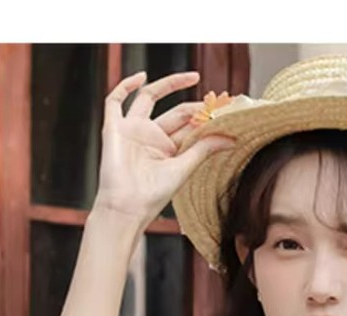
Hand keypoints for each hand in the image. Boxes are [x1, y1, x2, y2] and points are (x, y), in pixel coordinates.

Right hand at [94, 70, 237, 226]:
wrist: (128, 207)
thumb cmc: (153, 196)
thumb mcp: (184, 168)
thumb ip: (204, 149)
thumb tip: (231, 138)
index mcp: (167, 150)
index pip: (188, 126)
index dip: (205, 117)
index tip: (224, 111)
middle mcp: (151, 138)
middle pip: (176, 112)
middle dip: (196, 106)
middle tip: (217, 99)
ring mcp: (133, 130)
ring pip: (150, 98)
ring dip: (170, 85)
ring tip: (193, 78)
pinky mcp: (115, 128)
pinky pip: (115, 100)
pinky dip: (125, 85)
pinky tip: (142, 77)